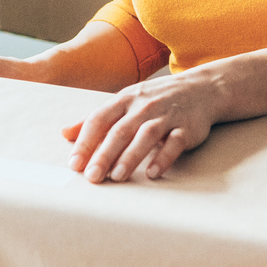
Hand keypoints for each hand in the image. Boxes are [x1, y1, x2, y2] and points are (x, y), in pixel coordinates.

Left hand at [62, 71, 225, 182]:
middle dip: (104, 154)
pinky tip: (152, 173)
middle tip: (92, 177)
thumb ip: (96, 119)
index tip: (74, 163)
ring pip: (146, 136)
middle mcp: (143, 106)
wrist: (202, 89)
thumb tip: (64, 133)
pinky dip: (163, 158)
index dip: (85, 141)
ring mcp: (166, 116)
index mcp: (124, 99)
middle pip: (120, 130)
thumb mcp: (124, 102)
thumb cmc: (155, 99)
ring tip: (117, 176)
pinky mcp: (187, 128)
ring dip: (130, 156)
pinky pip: (174, 143)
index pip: (99, 119)